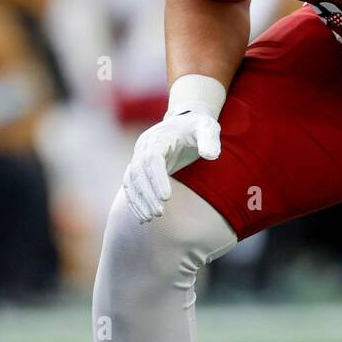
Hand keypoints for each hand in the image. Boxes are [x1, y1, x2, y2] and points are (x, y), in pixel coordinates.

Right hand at [123, 102, 220, 222]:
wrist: (186, 123)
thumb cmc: (198, 127)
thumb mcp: (207, 128)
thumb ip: (210, 140)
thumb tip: (211, 155)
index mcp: (158, 137)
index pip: (152, 159)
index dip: (157, 179)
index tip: (166, 198)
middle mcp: (144, 147)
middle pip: (138, 172)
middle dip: (147, 195)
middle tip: (159, 213)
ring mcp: (139, 157)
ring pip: (131, 181)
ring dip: (139, 201)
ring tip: (150, 218)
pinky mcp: (140, 168)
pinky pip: (131, 186)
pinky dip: (135, 201)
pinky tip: (143, 217)